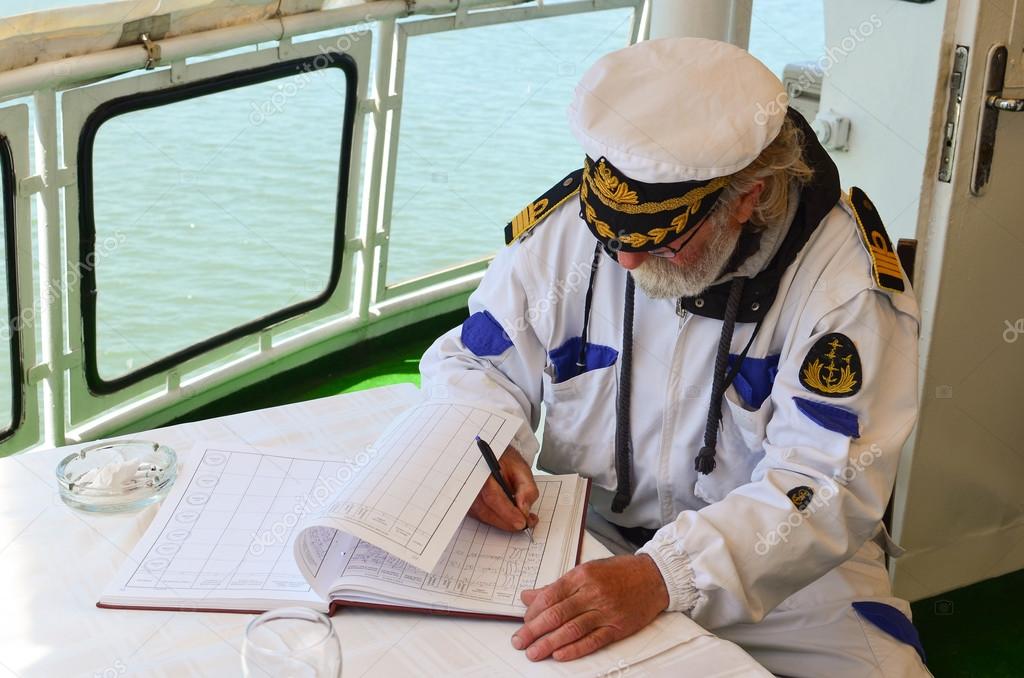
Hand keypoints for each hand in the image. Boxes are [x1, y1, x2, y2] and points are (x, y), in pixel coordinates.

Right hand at [468, 446, 538, 531]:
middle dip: (509, 521)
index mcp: (483, 472)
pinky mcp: (470, 506)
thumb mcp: (521, 469)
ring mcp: (468, 497)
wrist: (493, 457)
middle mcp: (471, 485)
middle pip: (488, 512)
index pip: (493, 497)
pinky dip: (500, 520)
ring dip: (505, 522)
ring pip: (486, 518)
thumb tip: (524, 509)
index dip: (508, 513)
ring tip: (524, 518)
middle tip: (527, 522)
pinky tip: (512, 517)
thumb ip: (527, 488)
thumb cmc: (505, 462)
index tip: (522, 522)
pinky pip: (485, 518)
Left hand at [512, 554, 668, 661]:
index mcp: (581, 576)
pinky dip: (575, 649)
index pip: (550, 596)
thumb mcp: (585, 571)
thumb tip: (529, 596)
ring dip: (549, 643)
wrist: (653, 576)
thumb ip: (556, 586)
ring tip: (533, 652)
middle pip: (557, 614)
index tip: (523, 621)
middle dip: (534, 630)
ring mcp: (605, 611)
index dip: (533, 612)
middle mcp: (592, 593)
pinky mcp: (617, 627)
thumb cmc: (619, 572)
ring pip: (572, 629)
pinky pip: (593, 640)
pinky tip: (560, 654)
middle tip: (519, 641)